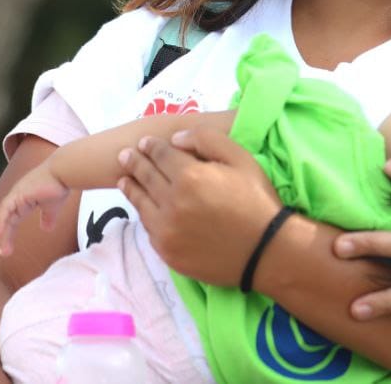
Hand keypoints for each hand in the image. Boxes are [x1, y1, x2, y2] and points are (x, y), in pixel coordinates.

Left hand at [0, 160, 68, 256]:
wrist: (64, 171)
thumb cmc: (60, 185)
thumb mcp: (52, 206)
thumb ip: (48, 217)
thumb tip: (47, 229)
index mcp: (24, 199)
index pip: (13, 218)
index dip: (9, 231)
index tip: (7, 245)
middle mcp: (17, 196)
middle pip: (7, 219)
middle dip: (6, 236)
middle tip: (6, 252)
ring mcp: (16, 194)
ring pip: (4, 215)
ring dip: (2, 231)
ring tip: (2, 246)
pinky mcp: (18, 194)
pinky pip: (5, 209)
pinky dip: (1, 221)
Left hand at [117, 127, 281, 285]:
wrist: (266, 251)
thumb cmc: (257, 200)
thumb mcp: (241, 159)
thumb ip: (207, 140)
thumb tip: (175, 139)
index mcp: (189, 176)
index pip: (161, 155)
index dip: (151, 146)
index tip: (144, 143)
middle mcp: (171, 202)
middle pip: (146, 177)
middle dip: (134, 163)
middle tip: (124, 155)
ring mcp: (166, 230)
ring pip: (141, 203)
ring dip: (131, 187)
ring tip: (124, 180)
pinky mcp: (167, 252)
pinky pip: (148, 227)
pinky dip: (143, 213)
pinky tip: (143, 207)